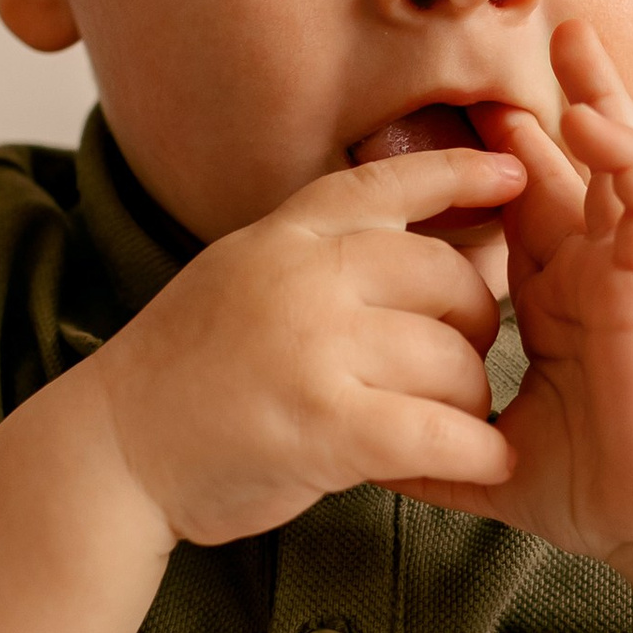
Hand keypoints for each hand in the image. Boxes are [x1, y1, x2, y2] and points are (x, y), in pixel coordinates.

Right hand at [88, 140, 523, 548]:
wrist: (114, 451)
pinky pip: (434, 430)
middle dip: (474, 324)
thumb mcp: (249, 277)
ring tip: (448, 423)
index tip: (518, 176)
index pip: (389, 182)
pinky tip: (490, 459)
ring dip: (469, 399)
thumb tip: (440, 247)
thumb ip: (327, 258)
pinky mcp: (321, 424)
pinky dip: (475, 450)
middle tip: (462, 364)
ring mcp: (311, 345)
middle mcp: (301, 275)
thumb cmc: (192, 376)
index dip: (462, 172)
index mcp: (285, 234)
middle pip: (446, 276)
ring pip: (451, 358)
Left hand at [407, 22, 632, 576]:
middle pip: (575, 168)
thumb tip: (361, 454)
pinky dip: (624, 159)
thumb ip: (435, 442)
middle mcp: (599, 278)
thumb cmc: (603, 493)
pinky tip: (593, 122)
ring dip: (598, 99)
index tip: (451, 119)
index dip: (498, 163)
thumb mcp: (494, 460)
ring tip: (571, 38)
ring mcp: (632, 278)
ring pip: (620, 166)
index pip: (529, 212)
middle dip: (551, 105)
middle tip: (524, 40)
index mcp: (564, 304)